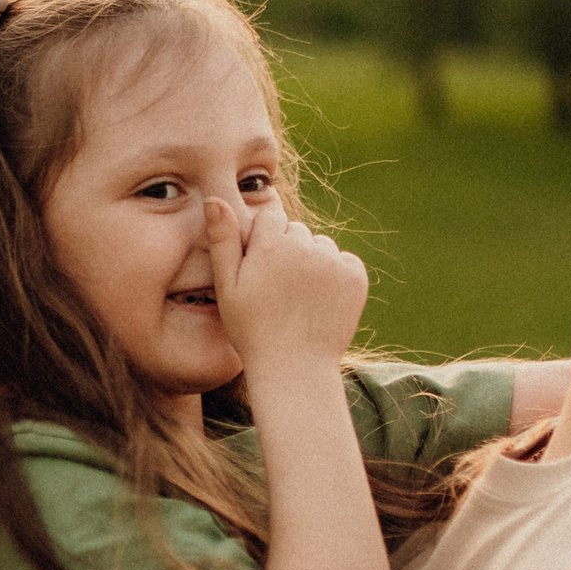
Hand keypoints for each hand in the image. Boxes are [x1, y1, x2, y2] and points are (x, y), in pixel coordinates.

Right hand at [202, 198, 368, 385]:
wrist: (295, 369)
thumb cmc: (252, 330)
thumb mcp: (227, 287)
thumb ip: (222, 241)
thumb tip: (214, 200)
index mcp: (270, 244)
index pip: (270, 217)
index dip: (263, 242)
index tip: (261, 270)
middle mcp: (305, 246)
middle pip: (297, 231)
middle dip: (288, 250)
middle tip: (279, 290)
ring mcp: (333, 262)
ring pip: (321, 246)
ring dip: (313, 263)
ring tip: (299, 299)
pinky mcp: (355, 277)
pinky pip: (345, 262)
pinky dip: (337, 277)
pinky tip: (321, 302)